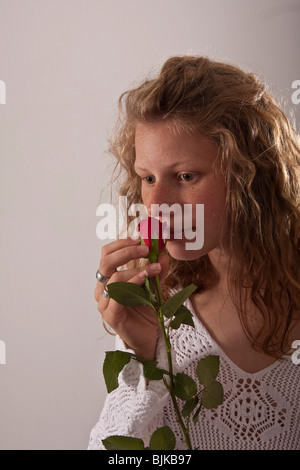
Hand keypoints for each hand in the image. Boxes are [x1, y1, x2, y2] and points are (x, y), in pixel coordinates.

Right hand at [95, 237, 169, 360]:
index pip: (107, 254)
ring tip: (155, 268)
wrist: (150, 339)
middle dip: (126, 251)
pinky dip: (133, 282)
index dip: (121, 244)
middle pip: (105, 262)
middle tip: (145, 249)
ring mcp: (104, 303)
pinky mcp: (111, 316)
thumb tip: (162, 253)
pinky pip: (119, 295)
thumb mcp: (154, 285)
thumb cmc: (147, 312)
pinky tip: (145, 278)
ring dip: (136, 268)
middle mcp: (103, 289)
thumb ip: (156, 270)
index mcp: (108, 279)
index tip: (140, 239)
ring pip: (114, 277)